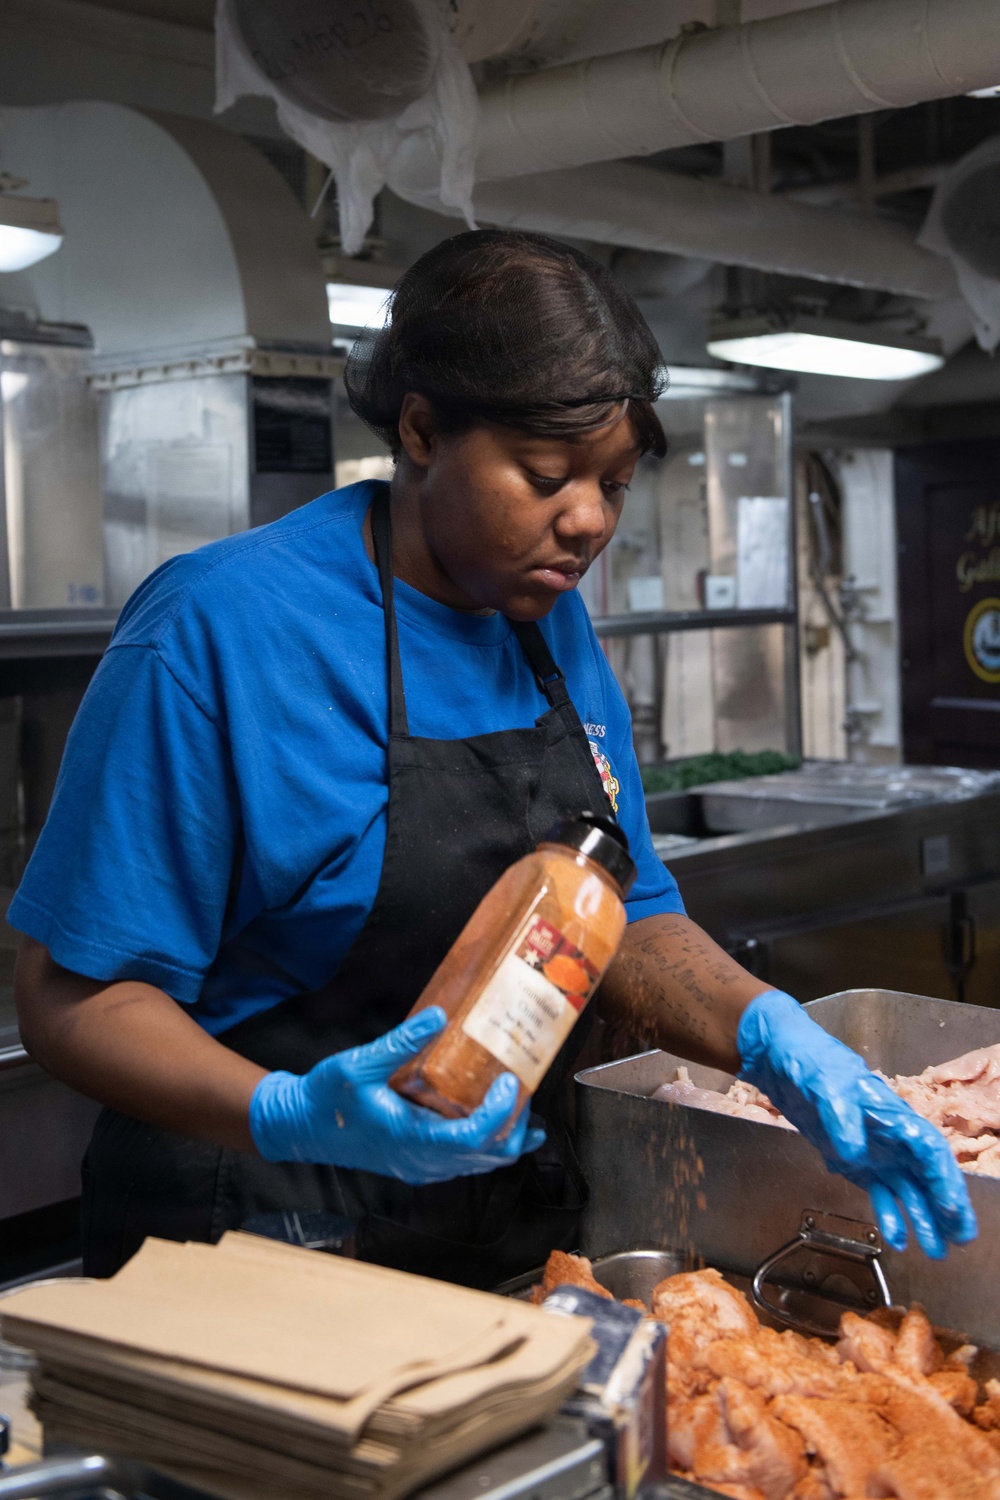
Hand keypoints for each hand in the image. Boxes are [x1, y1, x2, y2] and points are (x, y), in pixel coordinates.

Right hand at [248, 1006, 544, 1183]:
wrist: (300, 1128)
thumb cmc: (326, 1099)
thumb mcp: (358, 1063)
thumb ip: (400, 1041)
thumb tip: (439, 1016)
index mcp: (411, 1139)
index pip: (473, 1138)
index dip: (500, 1113)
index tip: (511, 1082)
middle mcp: (422, 1161)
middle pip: (489, 1156)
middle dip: (514, 1125)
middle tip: (522, 1089)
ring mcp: (421, 1167)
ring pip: (480, 1163)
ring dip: (505, 1136)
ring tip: (516, 1101)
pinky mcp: (417, 1164)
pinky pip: (465, 1162)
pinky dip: (486, 1141)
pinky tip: (488, 1114)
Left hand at [737, 990, 976, 1258]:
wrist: (782, 1057)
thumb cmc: (810, 1061)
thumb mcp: (825, 1084)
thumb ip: (841, 1116)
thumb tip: (854, 1153)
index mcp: (892, 1115)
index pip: (929, 1152)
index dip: (944, 1182)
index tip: (953, 1211)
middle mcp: (890, 1136)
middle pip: (927, 1175)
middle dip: (945, 1207)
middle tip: (960, 1239)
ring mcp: (873, 1150)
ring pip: (907, 1189)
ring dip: (922, 1218)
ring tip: (936, 1251)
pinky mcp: (852, 1160)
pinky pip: (878, 1191)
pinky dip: (888, 1214)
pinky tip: (896, 1237)